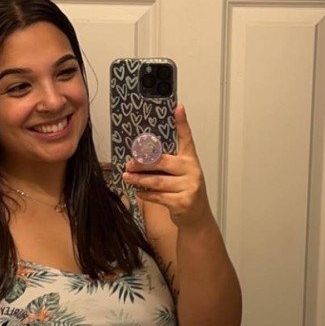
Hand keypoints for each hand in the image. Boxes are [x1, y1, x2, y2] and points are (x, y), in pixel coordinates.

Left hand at [123, 105, 210, 227]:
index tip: (178, 108)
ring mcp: (189, 187)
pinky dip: (146, 194)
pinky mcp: (182, 202)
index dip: (182, 123)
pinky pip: (158, 196)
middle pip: (163, 162)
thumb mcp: (180, 174)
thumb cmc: (184, 192)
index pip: (186, 138)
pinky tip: (139, 192)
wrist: (196, 217)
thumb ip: (166, 164)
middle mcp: (192, 171)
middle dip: (143, 163)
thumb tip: (140, 156)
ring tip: (128, 177)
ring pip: (157, 181)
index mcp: (190, 160)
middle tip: (129, 163)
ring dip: (139, 179)